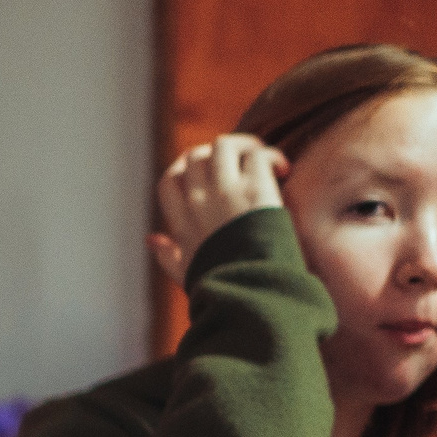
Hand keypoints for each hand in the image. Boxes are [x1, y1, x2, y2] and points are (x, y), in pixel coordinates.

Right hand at [149, 133, 288, 285]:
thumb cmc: (223, 287)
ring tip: (262, 161)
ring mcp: (224, 191)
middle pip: (195, 156)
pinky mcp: (254, 188)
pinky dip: (271, 155)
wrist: (252, 291)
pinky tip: (283, 169)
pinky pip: (256, 153)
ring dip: (244, 147)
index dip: (185, 170)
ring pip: (223, 144)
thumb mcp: (187, 273)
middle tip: (241, 167)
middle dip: (217, 155)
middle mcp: (197, 201)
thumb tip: (152, 239)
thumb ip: (167, 256)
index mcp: (181, 222)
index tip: (207, 176)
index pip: (169, 180)